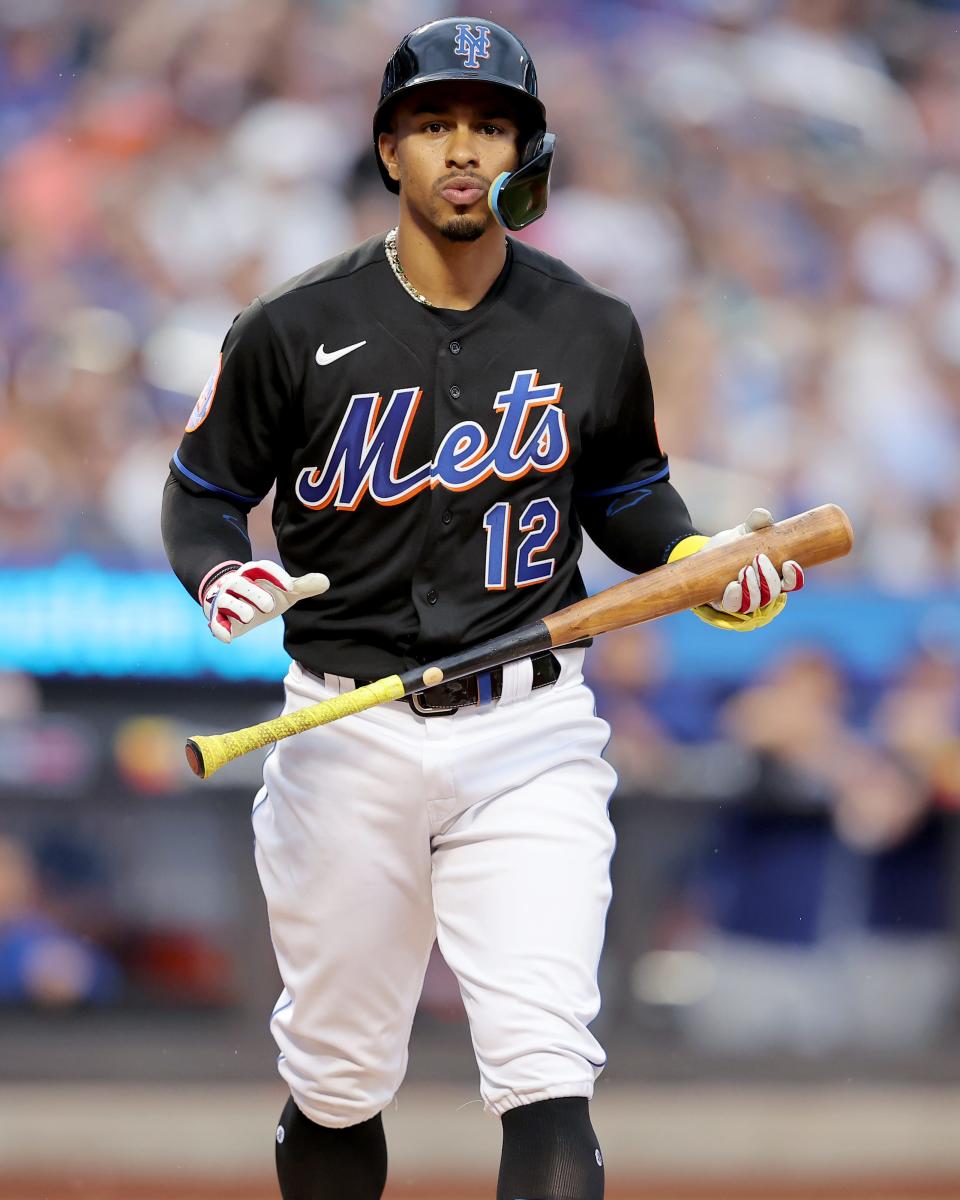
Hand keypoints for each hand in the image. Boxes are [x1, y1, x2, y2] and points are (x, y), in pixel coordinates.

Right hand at [202, 560, 329, 643]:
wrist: (234, 599)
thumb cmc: (263, 592)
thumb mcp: (284, 590)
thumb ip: (302, 586)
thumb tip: (325, 581)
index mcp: (254, 572)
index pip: (262, 568)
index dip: (276, 576)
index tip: (290, 588)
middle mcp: (236, 583)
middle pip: (241, 583)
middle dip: (255, 594)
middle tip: (270, 606)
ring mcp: (225, 600)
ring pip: (225, 601)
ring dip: (238, 609)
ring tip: (250, 617)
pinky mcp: (218, 618)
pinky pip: (215, 623)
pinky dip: (219, 630)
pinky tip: (228, 638)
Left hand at [668, 508, 803, 630]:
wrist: (708, 552)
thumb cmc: (735, 543)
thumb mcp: (746, 530)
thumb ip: (757, 521)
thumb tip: (764, 515)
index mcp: (775, 574)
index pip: (792, 582)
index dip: (794, 577)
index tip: (789, 563)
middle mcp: (763, 590)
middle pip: (774, 593)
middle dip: (769, 577)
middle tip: (758, 558)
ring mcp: (745, 598)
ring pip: (756, 602)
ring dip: (753, 588)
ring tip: (745, 569)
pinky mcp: (725, 601)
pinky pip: (733, 606)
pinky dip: (735, 597)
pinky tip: (733, 585)